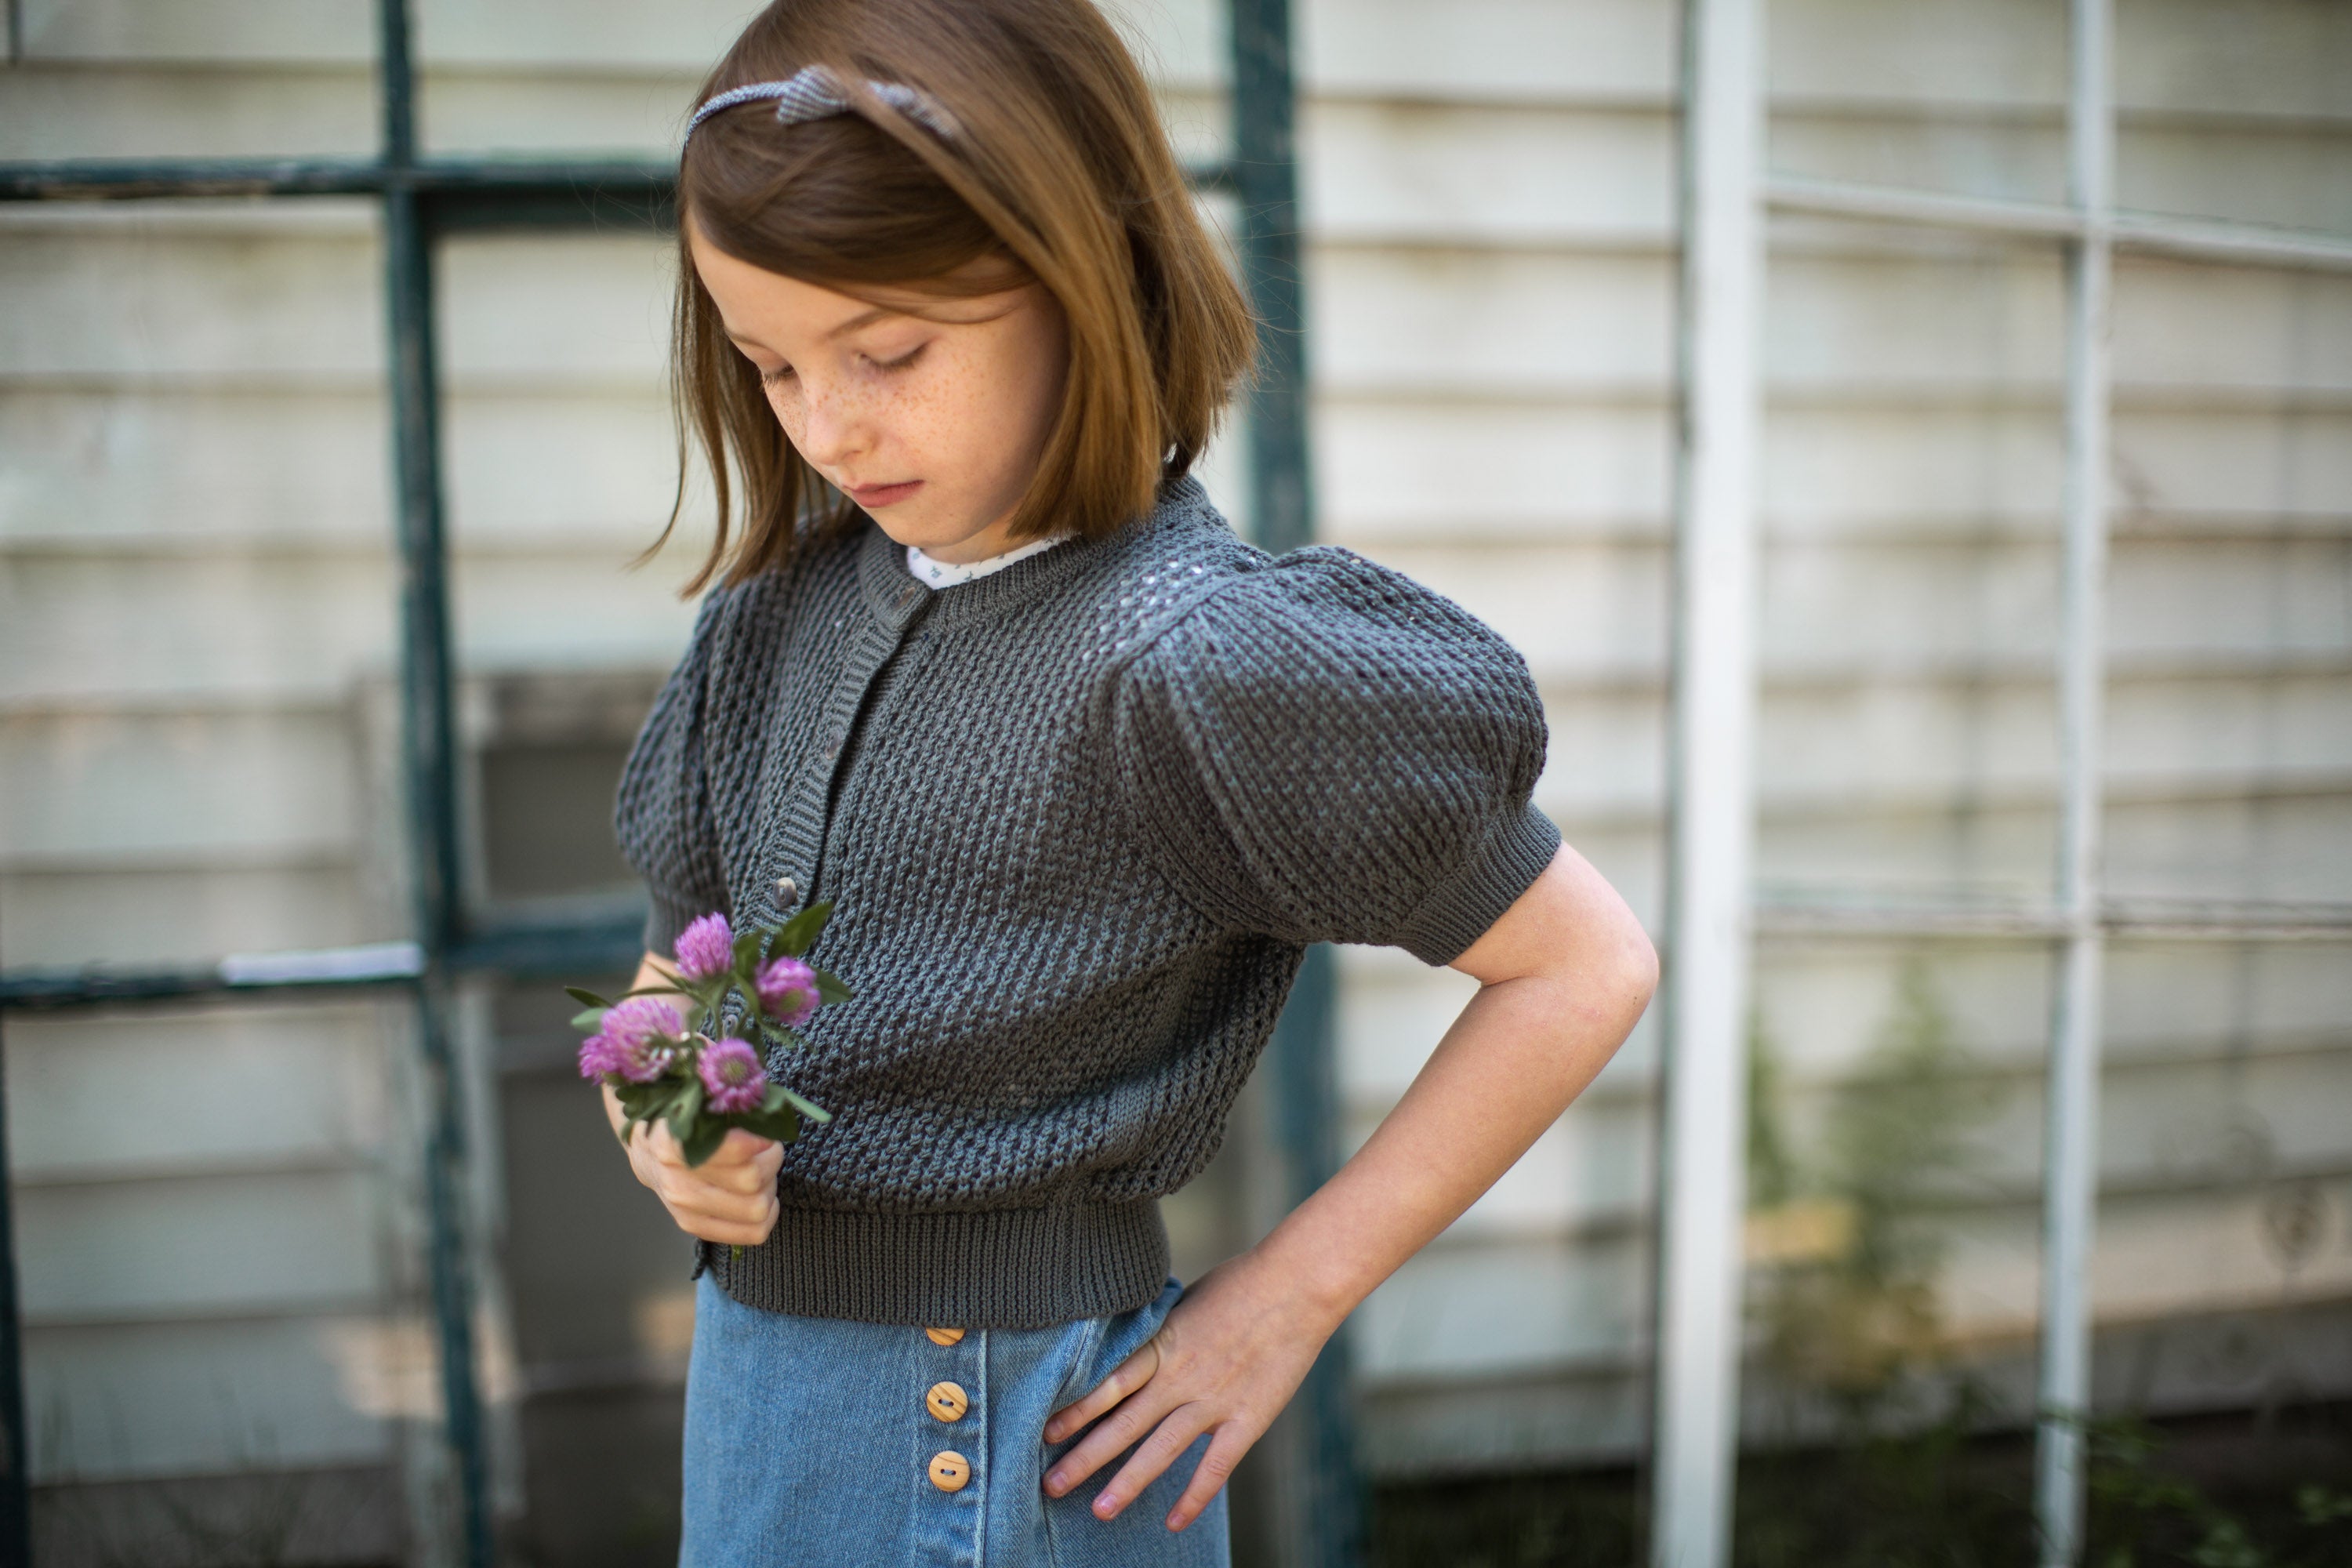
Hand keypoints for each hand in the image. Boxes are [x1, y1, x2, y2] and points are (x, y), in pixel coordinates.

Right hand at [607, 1083, 780, 1246]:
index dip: (762, 1142)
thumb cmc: (685, 1123)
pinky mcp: (695, 1226)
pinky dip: (767, 1216)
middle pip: (752, 1180)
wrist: (648, 1152)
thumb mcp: (702, 1105)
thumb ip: (731, 1110)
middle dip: (770, 1161)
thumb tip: (770, 1117)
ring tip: (762, 1172)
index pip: (737, 1153)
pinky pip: (751, 1233)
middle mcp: (677, 1180)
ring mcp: (684, 1208)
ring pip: (757, 1208)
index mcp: (676, 1144)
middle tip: (767, 1149)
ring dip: (770, 1188)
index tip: (765, 1134)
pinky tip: (761, 1197)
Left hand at [1040, 1249, 1335, 1531]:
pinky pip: (1215, 1466)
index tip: (1046, 1433)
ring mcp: (1213, 1400)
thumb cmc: (1243, 1282)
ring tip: (1098, 1512)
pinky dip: (1194, 1496)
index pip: (1108, 1384)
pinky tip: (1173, 1522)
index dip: (1076, 1411)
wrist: (1297, 1284)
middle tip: (1051, 1485)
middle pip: (1123, 1424)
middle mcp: (1181, 1377)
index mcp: (1163, 1343)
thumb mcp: (1186, 1301)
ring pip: (1161, 1450)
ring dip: (1127, 1483)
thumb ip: (1162, 1332)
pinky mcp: (1247, 1418)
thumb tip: (1136, 1343)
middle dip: (1085, 1457)